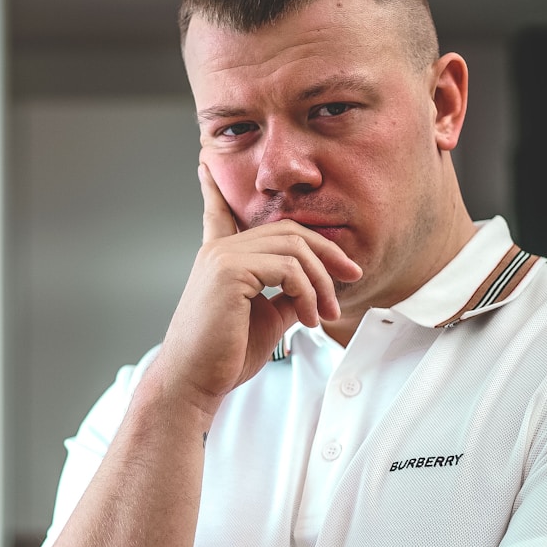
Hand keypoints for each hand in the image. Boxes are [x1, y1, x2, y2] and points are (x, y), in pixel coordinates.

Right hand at [146, 162, 361, 415]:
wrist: (194, 381)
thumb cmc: (223, 356)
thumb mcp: (264, 319)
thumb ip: (286, 296)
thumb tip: (313, 290)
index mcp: (219, 257)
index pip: (218, 212)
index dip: (213, 189)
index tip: (204, 164)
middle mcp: (218, 250)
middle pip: (288, 230)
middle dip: (326, 253)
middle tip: (351, 278)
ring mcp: (222, 257)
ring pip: (295, 248)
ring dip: (322, 282)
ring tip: (326, 313)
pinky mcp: (230, 272)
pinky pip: (289, 269)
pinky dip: (309, 293)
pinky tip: (310, 318)